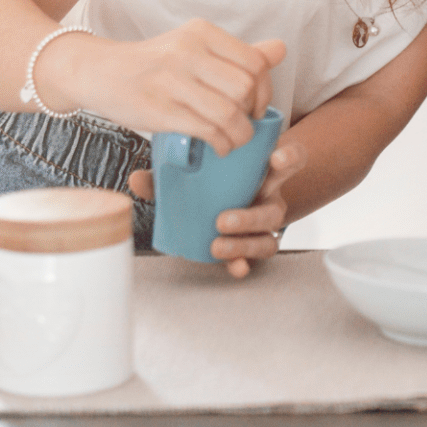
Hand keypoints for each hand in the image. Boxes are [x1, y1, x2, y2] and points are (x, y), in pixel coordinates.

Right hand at [42, 23, 285, 156]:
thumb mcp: (194, 47)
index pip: (255, 62)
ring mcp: (171, 80)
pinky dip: (221, 143)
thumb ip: (237, 53)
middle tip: (245, 124)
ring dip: (240, 135)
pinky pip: (206, 130)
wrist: (98, 72)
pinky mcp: (159, 109)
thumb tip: (281, 50)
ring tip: (234, 141)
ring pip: (229, 112)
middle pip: (245, 88)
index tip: (257, 105)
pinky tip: (217, 147)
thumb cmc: (155, 63)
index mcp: (202, 32)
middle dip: (253, 112)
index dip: (265, 89)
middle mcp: (188, 52)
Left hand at [128, 138, 306, 278]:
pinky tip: (234, 269)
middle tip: (223, 220)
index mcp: (261, 169)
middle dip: (252, 216)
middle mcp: (270, 194)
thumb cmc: (214, 180)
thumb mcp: (195, 171)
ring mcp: (265, 220)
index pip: (290, 158)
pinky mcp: (256, 242)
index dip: (289, 158)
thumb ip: (168, 175)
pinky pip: (258, 254)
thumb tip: (137, 180)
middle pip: (276, 205)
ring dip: (245, 242)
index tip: (274, 160)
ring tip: (216, 245)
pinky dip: (244, 261)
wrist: (226, 198)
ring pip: (269, 234)